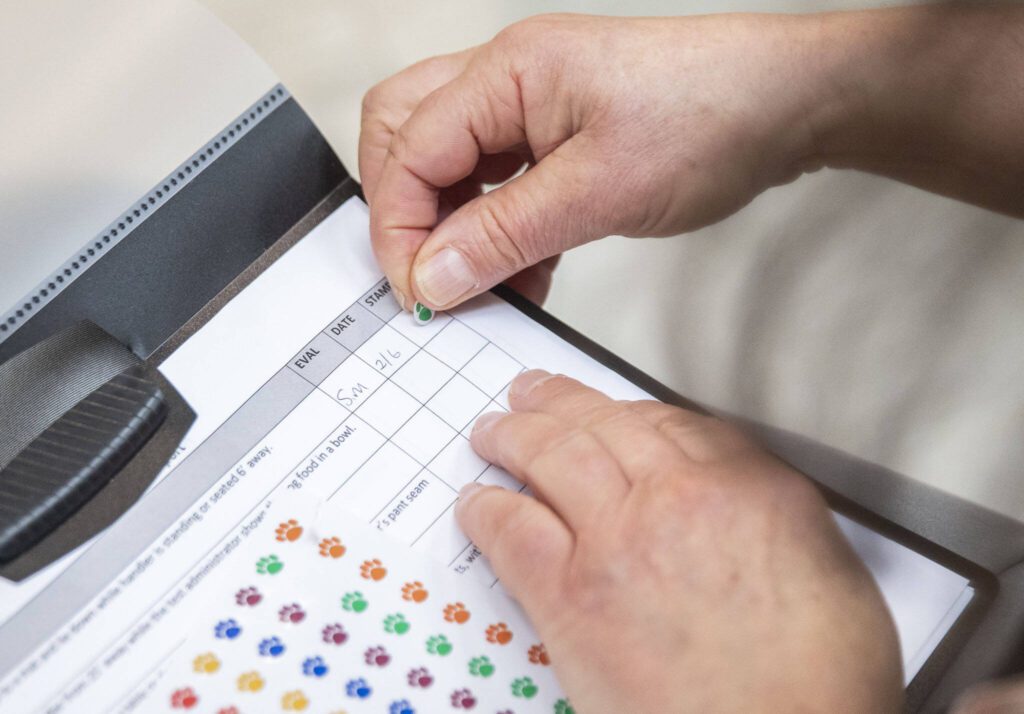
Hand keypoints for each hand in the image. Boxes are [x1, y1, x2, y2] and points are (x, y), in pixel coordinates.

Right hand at [359, 13, 832, 309]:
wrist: (784, 106)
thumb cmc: (709, 116)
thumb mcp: (599, 190)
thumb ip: (505, 235)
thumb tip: (433, 276)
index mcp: (506, 73)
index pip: (410, 150)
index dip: (400, 227)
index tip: (418, 290)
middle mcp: (507, 80)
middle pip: (405, 136)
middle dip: (403, 210)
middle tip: (426, 275)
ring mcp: (530, 106)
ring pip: (450, 164)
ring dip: (453, 227)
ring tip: (480, 285)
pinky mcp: (557, 137)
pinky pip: (499, 184)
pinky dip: (497, 231)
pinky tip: (521, 274)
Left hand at [456, 370, 902, 711]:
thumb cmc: (819, 685)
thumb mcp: (834, 576)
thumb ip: (782, 518)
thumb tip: (748, 502)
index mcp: (750, 487)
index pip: (673, 422)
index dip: (627, 411)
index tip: (609, 411)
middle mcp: (681, 495)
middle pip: (604, 425)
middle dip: (559, 402)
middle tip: (532, 392)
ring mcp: (619, 539)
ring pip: (552, 456)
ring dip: (514, 434)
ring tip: (494, 429)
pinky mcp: (571, 595)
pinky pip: (514, 530)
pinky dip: (488, 509)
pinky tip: (476, 503)